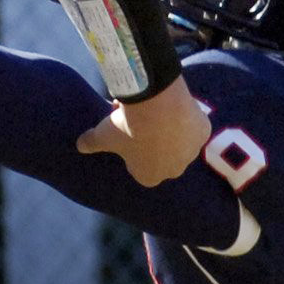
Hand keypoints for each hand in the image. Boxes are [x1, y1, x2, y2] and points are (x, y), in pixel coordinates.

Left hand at [76, 75, 210, 185]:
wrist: (157, 106)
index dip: (132, 151)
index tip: (126, 134)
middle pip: (162, 155)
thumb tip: (79, 145)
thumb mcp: (102, 134)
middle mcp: (174, 170)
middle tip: (140, 120)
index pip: (141, 168)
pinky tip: (174, 105)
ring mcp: (191, 152)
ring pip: (180, 140)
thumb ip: (90, 142)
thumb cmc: (127, 126)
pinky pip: (194, 126)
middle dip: (152, 141)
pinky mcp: (203, 133)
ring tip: (157, 108)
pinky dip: (186, 117)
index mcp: (149, 177)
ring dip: (170, 128)